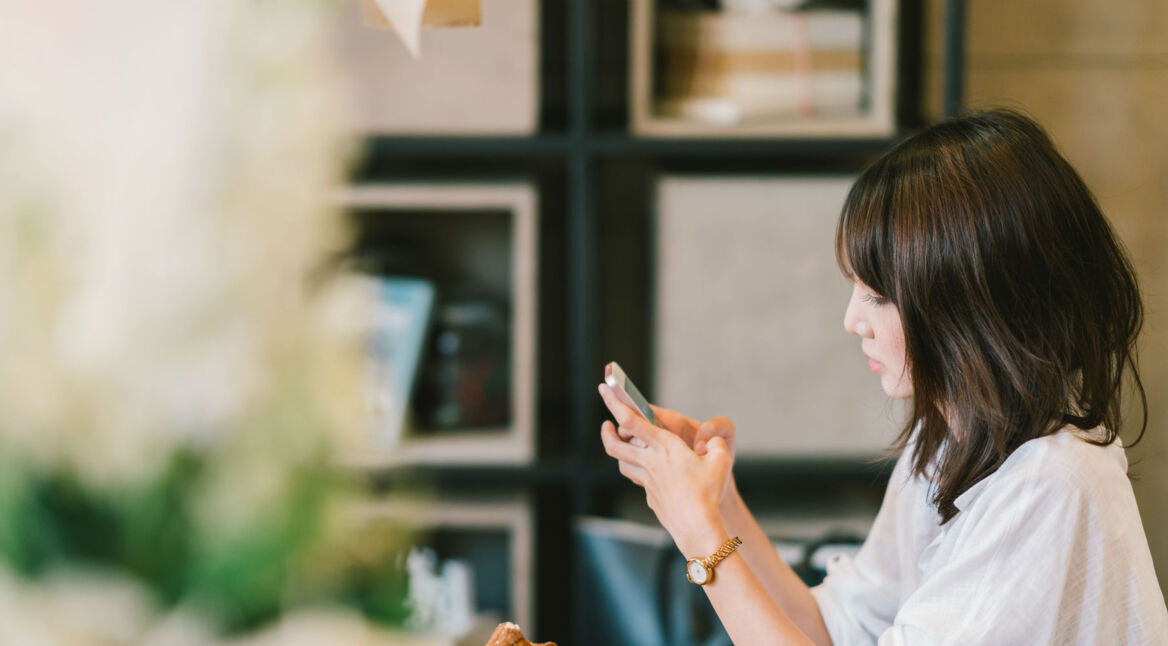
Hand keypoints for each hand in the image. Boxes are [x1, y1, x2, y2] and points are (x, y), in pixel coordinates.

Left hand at [598, 384, 731, 553]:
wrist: (696, 526)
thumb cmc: (708, 492)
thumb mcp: (720, 460)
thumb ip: (715, 443)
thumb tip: (711, 441)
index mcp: (663, 447)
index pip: (630, 420)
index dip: (614, 403)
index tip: (605, 389)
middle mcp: (649, 462)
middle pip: (614, 444)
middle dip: (606, 432)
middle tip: (606, 425)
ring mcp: (647, 481)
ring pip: (622, 463)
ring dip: (620, 452)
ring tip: (624, 445)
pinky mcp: (651, 497)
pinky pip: (639, 480)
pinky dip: (639, 472)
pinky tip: (649, 472)